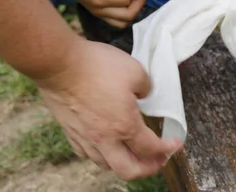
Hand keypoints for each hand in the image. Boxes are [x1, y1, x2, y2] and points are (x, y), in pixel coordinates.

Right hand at [36, 39, 182, 179]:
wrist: (60, 64)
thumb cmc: (98, 66)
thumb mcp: (136, 71)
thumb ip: (146, 88)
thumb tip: (144, 95)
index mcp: (125, 126)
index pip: (151, 148)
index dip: (167, 149)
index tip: (175, 144)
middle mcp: (105, 139)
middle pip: (128, 170)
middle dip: (147, 169)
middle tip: (157, 160)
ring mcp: (85, 137)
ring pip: (106, 164)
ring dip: (123, 163)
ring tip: (133, 154)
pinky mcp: (69, 131)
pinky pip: (86, 154)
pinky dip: (100, 155)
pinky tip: (104, 146)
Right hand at [59, 0, 145, 27]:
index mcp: (99, 0)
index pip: (125, 0)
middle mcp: (98, 11)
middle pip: (128, 17)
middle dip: (138, 2)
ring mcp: (98, 14)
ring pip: (123, 22)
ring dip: (132, 10)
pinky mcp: (98, 12)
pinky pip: (116, 20)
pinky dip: (124, 13)